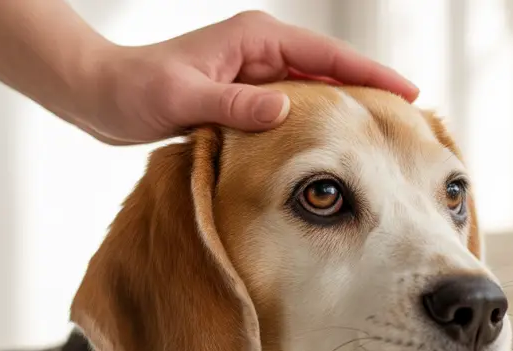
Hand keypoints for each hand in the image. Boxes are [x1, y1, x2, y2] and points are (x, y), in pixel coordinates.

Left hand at [74, 11, 418, 144]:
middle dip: (371, 93)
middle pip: (332, 72)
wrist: (99, 95)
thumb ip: (236, 105)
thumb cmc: (135, 91)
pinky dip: (320, 126)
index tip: (409, 92)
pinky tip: (339, 150)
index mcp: (256, 38)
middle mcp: (262, 51)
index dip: (371, 74)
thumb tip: (284, 110)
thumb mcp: (186, 100)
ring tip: (387, 139)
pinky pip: (296, 110)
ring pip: (316, 94)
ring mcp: (256, 73)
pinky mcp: (246, 96)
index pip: (328, 55)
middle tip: (413, 121)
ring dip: (347, 113)